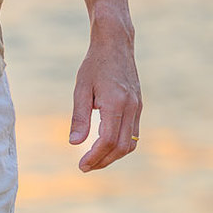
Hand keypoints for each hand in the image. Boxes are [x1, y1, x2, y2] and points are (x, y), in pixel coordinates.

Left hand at [69, 12, 141, 171]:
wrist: (115, 45)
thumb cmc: (94, 65)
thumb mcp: (81, 89)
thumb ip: (79, 117)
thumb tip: (74, 143)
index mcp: (116, 103)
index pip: (108, 140)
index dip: (95, 156)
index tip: (81, 165)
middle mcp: (131, 107)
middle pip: (122, 146)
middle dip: (104, 161)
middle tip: (85, 167)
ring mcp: (137, 108)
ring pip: (131, 143)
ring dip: (113, 156)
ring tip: (94, 160)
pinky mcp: (138, 106)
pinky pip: (133, 133)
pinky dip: (121, 145)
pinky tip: (105, 146)